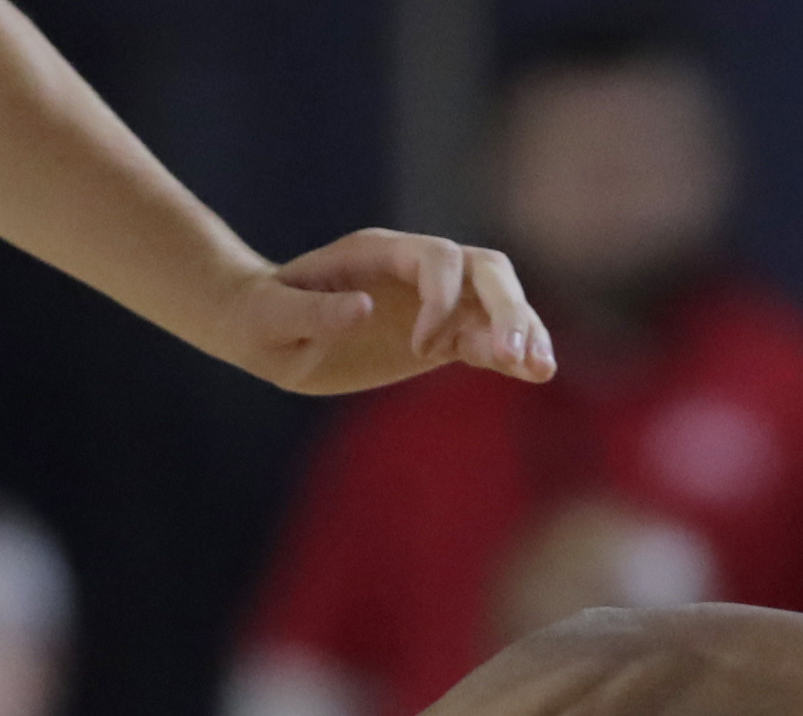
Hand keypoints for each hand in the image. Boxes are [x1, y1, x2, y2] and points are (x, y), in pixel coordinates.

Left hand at [212, 230, 553, 395]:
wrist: (266, 332)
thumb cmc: (263, 321)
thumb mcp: (272, 320)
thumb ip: (314, 313)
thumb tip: (364, 310)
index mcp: (378, 254)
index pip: (439, 258)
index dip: (443, 299)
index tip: (419, 350)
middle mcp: (415, 270)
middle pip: (486, 270)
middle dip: (506, 309)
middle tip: (511, 357)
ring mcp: (433, 302)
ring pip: (499, 302)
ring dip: (524, 331)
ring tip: (540, 371)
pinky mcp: (440, 336)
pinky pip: (487, 338)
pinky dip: (512, 354)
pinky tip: (535, 375)